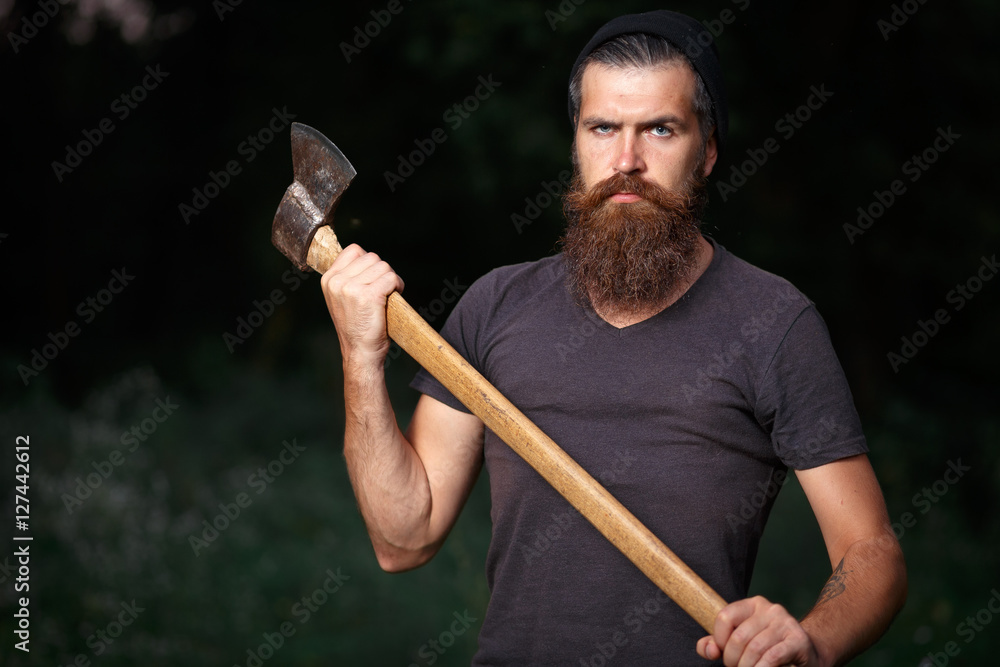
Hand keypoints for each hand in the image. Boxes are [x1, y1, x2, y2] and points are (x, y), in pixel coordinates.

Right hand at [320, 243, 404, 365]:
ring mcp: (351, 288)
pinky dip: (398, 286)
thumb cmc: (356, 326)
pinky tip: (394, 297)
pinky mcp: (369, 296)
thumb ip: (348, 277)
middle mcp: (337, 281)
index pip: (354, 250)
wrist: (360, 352)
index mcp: (328, 279)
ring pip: (384, 266)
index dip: (369, 262)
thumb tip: (367, 259)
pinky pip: (391, 278)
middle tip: (383, 289)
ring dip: (392, 279)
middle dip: (382, 271)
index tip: (372, 278)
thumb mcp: (342, 298)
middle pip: (372, 257)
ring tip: (388, 295)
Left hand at [697, 596, 822, 666]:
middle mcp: (770, 609)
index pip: (724, 617)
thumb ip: (718, 644)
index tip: (724, 653)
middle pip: (738, 637)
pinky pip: (772, 657)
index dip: (719, 640)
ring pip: (754, 649)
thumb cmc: (767, 649)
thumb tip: (709, 649)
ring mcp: (785, 623)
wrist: (806, 655)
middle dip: (733, 660)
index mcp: (752, 605)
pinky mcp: (798, 640)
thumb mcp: (740, 643)